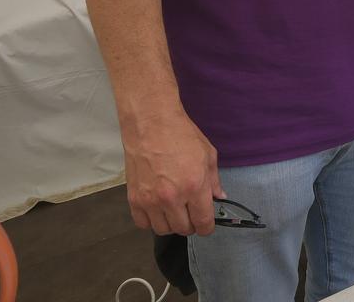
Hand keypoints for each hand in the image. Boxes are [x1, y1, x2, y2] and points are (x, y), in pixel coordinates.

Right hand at [121, 109, 222, 236]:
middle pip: (183, 229)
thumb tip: (219, 197)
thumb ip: (214, 180)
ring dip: (171, 223)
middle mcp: (172, 197)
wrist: (151, 123)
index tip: (206, 223)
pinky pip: (143, 224)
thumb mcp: (208, 155)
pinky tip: (157, 209)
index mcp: (194, 187)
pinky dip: (151, 220)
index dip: (207, 227)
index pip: (203, 223)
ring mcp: (151, 200)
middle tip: (190, 212)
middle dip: (191, 224)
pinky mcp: (134, 198)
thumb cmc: (182, 135)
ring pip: (163, 230)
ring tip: (174, 210)